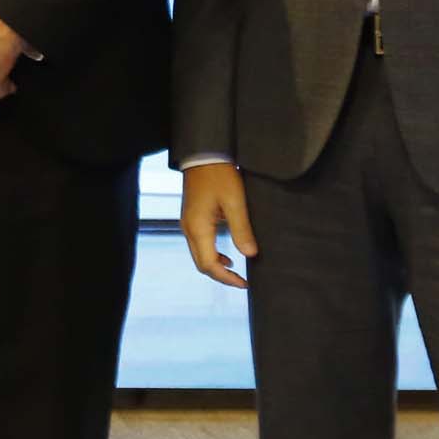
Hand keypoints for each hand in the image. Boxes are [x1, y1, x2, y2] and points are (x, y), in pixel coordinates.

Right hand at [179, 163, 257, 288]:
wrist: (203, 155)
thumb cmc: (219, 175)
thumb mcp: (235, 201)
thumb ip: (242, 229)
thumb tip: (250, 255)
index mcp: (198, 227)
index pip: (209, 264)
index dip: (226, 278)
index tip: (244, 284)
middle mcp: (189, 229)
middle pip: (201, 263)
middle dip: (221, 276)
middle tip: (242, 282)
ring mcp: (188, 223)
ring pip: (199, 255)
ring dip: (216, 266)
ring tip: (236, 271)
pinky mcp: (192, 218)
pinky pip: (199, 244)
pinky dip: (212, 254)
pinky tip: (227, 255)